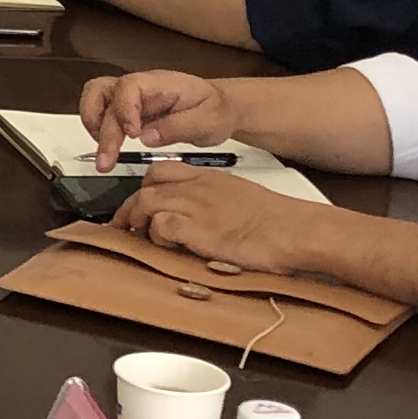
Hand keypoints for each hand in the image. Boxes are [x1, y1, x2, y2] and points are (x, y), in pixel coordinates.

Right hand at [79, 68, 234, 153]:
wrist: (221, 108)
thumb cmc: (216, 110)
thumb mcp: (207, 121)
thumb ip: (177, 127)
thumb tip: (146, 138)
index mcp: (160, 83)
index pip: (129, 86)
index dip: (124, 109)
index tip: (133, 135)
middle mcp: (140, 86)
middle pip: (102, 92)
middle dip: (101, 128)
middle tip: (106, 160)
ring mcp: (131, 97)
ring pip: (95, 98)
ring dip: (92, 125)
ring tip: (103, 154)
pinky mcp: (128, 110)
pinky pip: (102, 113)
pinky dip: (98, 131)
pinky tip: (108, 149)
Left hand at [112, 159, 334, 275]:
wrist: (293, 230)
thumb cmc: (275, 221)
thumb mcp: (239, 199)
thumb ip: (215, 202)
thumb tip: (203, 220)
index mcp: (207, 178)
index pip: (161, 171)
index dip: (144, 187)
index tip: (139, 204)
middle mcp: (197, 188)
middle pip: (146, 188)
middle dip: (129, 208)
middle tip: (123, 227)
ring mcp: (195, 206)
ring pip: (146, 203)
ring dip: (137, 223)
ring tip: (138, 239)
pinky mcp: (196, 229)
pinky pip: (160, 226)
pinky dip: (156, 237)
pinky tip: (167, 247)